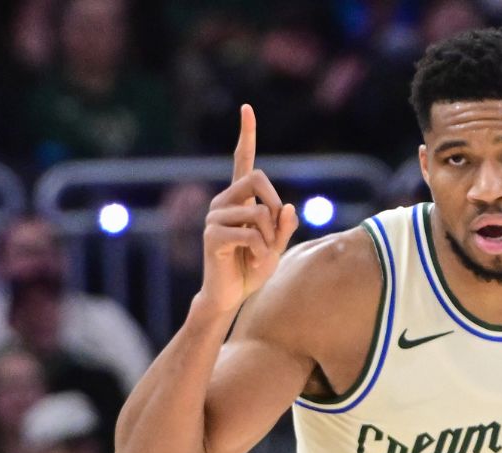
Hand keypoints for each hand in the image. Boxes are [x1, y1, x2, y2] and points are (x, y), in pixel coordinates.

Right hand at [197, 104, 297, 315]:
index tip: (246, 108)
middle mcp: (224, 201)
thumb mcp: (278, 246)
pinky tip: (254, 262)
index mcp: (240, 199)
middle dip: (276, 206)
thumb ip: (285, 227)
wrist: (230, 296)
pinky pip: (250, 234)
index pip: (242, 160)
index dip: (246, 134)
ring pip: (258, 212)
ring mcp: (215, 216)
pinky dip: (262, 251)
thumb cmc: (253, 269)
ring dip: (270, 238)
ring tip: (262, 255)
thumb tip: (289, 208)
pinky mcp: (213, 235)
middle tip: (275, 234)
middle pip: (258, 178)